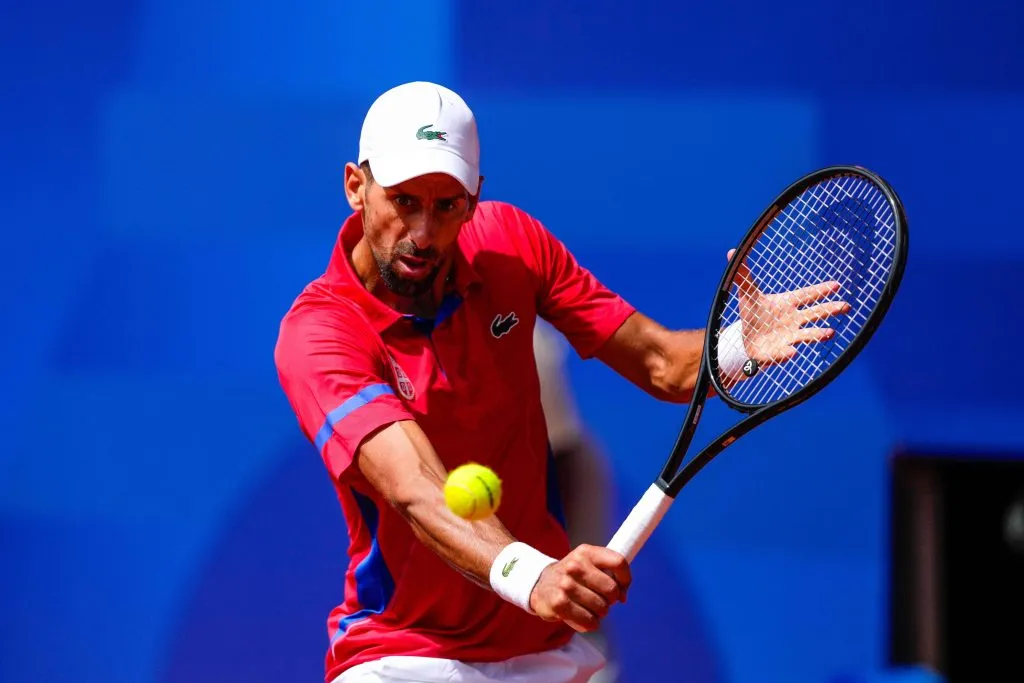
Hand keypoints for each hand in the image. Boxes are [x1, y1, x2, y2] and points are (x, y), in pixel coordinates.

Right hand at [529, 545, 630, 632]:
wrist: (540, 584)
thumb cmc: (572, 576)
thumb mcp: (587, 563)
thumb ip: (608, 572)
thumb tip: (623, 596)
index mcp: (586, 552)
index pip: (618, 562)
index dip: (626, 579)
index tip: (621, 589)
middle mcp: (575, 565)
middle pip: (611, 589)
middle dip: (610, 600)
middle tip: (601, 600)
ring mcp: (566, 584)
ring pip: (601, 608)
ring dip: (599, 613)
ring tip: (589, 607)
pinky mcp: (559, 603)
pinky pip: (588, 621)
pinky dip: (590, 624)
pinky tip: (582, 617)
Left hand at [728, 249, 850, 365]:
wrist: (748, 340)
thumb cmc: (753, 314)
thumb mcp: (747, 294)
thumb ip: (743, 275)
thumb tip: (731, 251)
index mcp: (788, 303)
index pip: (807, 295)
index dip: (820, 290)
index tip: (836, 285)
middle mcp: (794, 320)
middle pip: (816, 313)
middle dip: (830, 309)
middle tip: (846, 306)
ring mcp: (790, 336)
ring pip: (808, 335)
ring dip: (819, 334)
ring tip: (830, 332)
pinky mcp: (780, 352)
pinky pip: (785, 352)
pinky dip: (788, 352)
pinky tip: (792, 351)